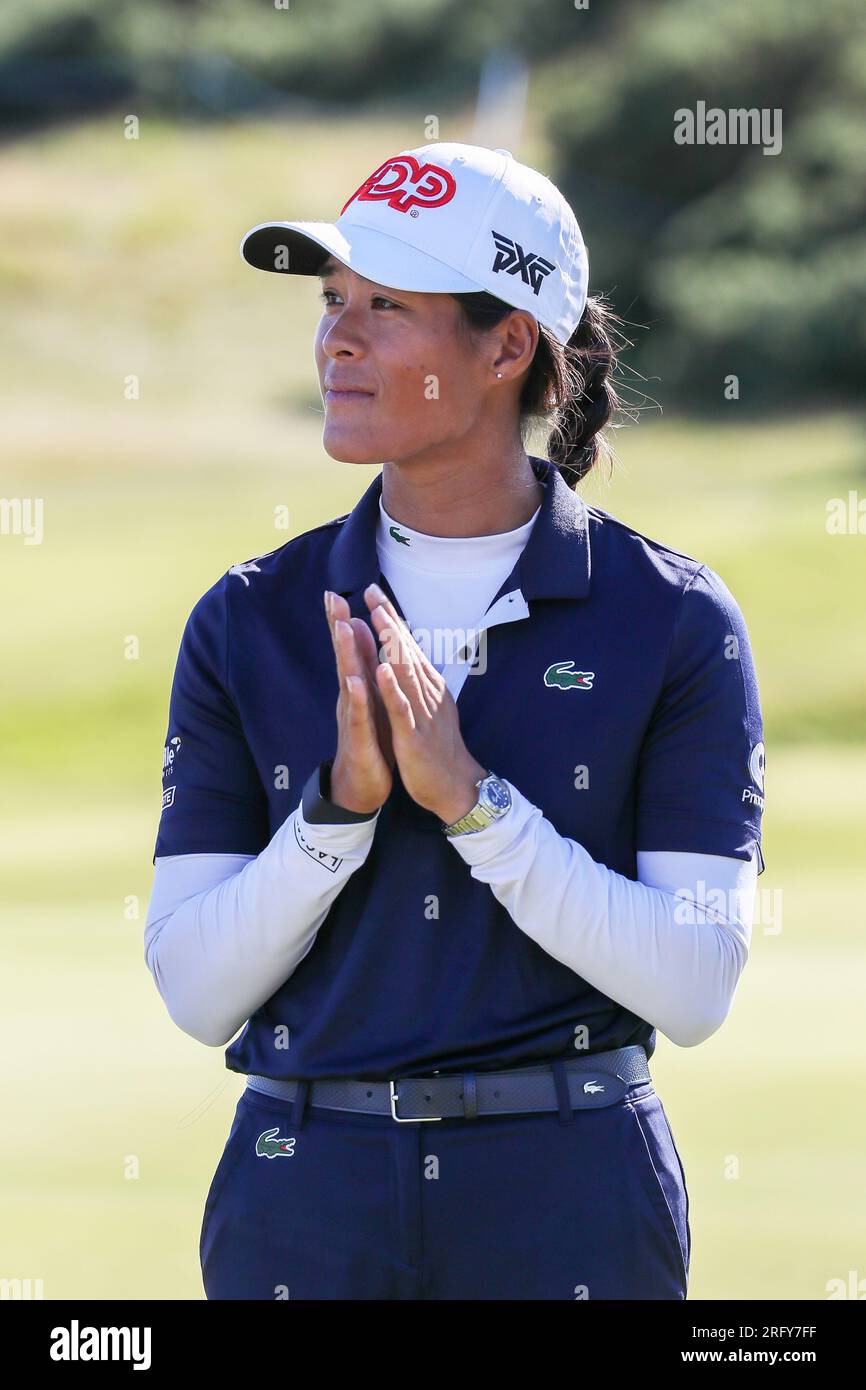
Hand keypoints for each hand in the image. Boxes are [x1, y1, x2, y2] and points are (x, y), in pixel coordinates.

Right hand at [324, 589, 393, 813]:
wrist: (360, 786)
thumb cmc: (368, 740)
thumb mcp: (367, 701)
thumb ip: (361, 671)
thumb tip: (357, 639)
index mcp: (356, 688)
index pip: (349, 649)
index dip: (342, 620)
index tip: (336, 591)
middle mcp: (350, 698)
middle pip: (343, 657)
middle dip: (337, 627)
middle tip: (331, 597)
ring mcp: (353, 718)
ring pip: (348, 681)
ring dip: (345, 654)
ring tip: (342, 627)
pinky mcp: (360, 739)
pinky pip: (359, 716)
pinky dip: (357, 698)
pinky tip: (355, 682)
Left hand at [363, 582, 486, 822]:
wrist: (455, 786)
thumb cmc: (439, 747)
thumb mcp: (431, 706)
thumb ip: (420, 679)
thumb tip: (409, 654)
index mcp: (428, 685)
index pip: (408, 645)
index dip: (392, 618)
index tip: (374, 593)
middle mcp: (427, 692)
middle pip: (406, 650)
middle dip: (389, 620)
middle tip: (372, 592)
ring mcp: (422, 712)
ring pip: (405, 673)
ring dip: (390, 644)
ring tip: (377, 618)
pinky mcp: (413, 736)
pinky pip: (401, 709)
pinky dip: (392, 689)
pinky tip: (381, 670)